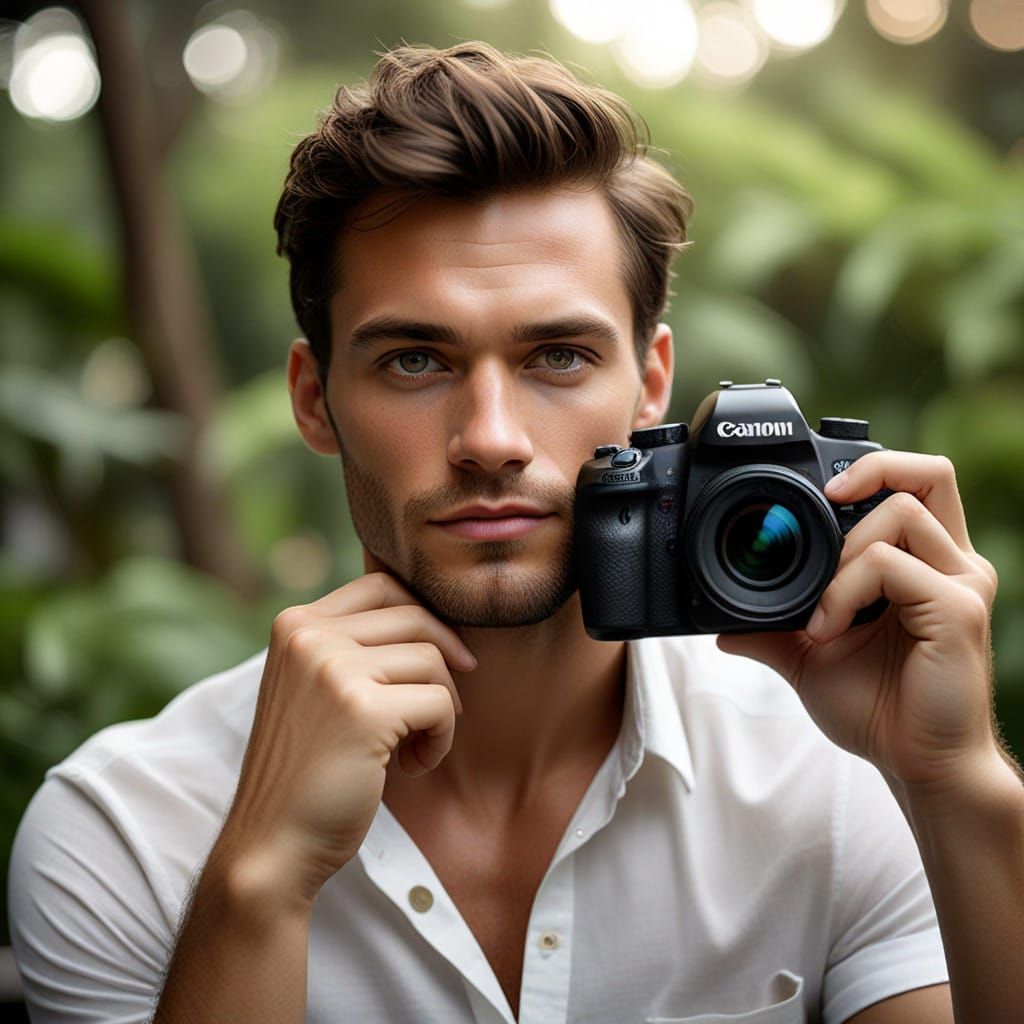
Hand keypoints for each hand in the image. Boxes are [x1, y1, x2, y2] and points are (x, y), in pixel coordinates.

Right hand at [222, 572, 476, 905]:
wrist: (271, 845)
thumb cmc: (305, 770)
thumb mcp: (316, 688)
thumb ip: (353, 647)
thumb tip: (435, 620)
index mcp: (294, 624)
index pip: (381, 585)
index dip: (423, 616)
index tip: (441, 657)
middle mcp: (308, 636)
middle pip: (414, 616)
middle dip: (444, 659)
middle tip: (441, 709)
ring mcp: (333, 669)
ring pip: (431, 659)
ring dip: (441, 707)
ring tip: (414, 745)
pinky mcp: (364, 709)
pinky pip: (440, 703)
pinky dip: (441, 738)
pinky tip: (414, 765)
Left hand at [716, 451, 999, 792]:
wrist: (916, 764)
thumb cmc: (880, 710)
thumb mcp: (811, 660)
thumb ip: (774, 631)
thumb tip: (723, 628)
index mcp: (927, 564)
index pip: (915, 484)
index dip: (872, 467)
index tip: (819, 493)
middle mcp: (952, 563)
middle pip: (929, 473)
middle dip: (869, 469)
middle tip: (824, 501)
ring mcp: (961, 581)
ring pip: (898, 512)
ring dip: (840, 555)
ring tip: (820, 611)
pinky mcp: (958, 607)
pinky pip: (887, 564)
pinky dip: (842, 591)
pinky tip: (827, 631)